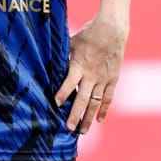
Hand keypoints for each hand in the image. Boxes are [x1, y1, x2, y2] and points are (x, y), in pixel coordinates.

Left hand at [55, 14, 127, 134]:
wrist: (112, 29)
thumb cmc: (88, 34)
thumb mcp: (71, 43)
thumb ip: (62, 57)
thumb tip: (47, 63)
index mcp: (79, 65)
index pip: (69, 82)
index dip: (63, 93)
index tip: (56, 104)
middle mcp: (91, 75)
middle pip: (83, 99)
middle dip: (75, 115)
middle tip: (69, 129)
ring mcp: (103, 79)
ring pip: (96, 102)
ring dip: (88, 118)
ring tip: (82, 131)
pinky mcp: (112, 79)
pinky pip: (108, 97)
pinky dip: (104, 109)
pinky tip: (99, 120)